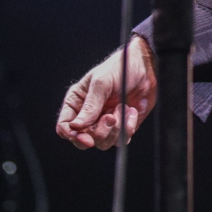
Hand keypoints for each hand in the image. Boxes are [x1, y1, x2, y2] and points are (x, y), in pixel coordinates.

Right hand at [56, 35, 156, 149]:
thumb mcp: (102, 83)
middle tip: (111, 118)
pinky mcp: (121, 127)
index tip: (86, 138)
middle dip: (98, 133)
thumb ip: (90, 105)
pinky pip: (120, 140)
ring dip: (115, 128)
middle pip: (83, 140)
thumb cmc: (120, 68)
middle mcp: (88, 116)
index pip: (64, 127)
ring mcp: (105, 123)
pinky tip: (132, 111)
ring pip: (102, 143)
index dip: (72, 135)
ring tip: (123, 108)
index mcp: (77, 103)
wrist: (147, 68)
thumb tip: (76, 126)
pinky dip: (127, 128)